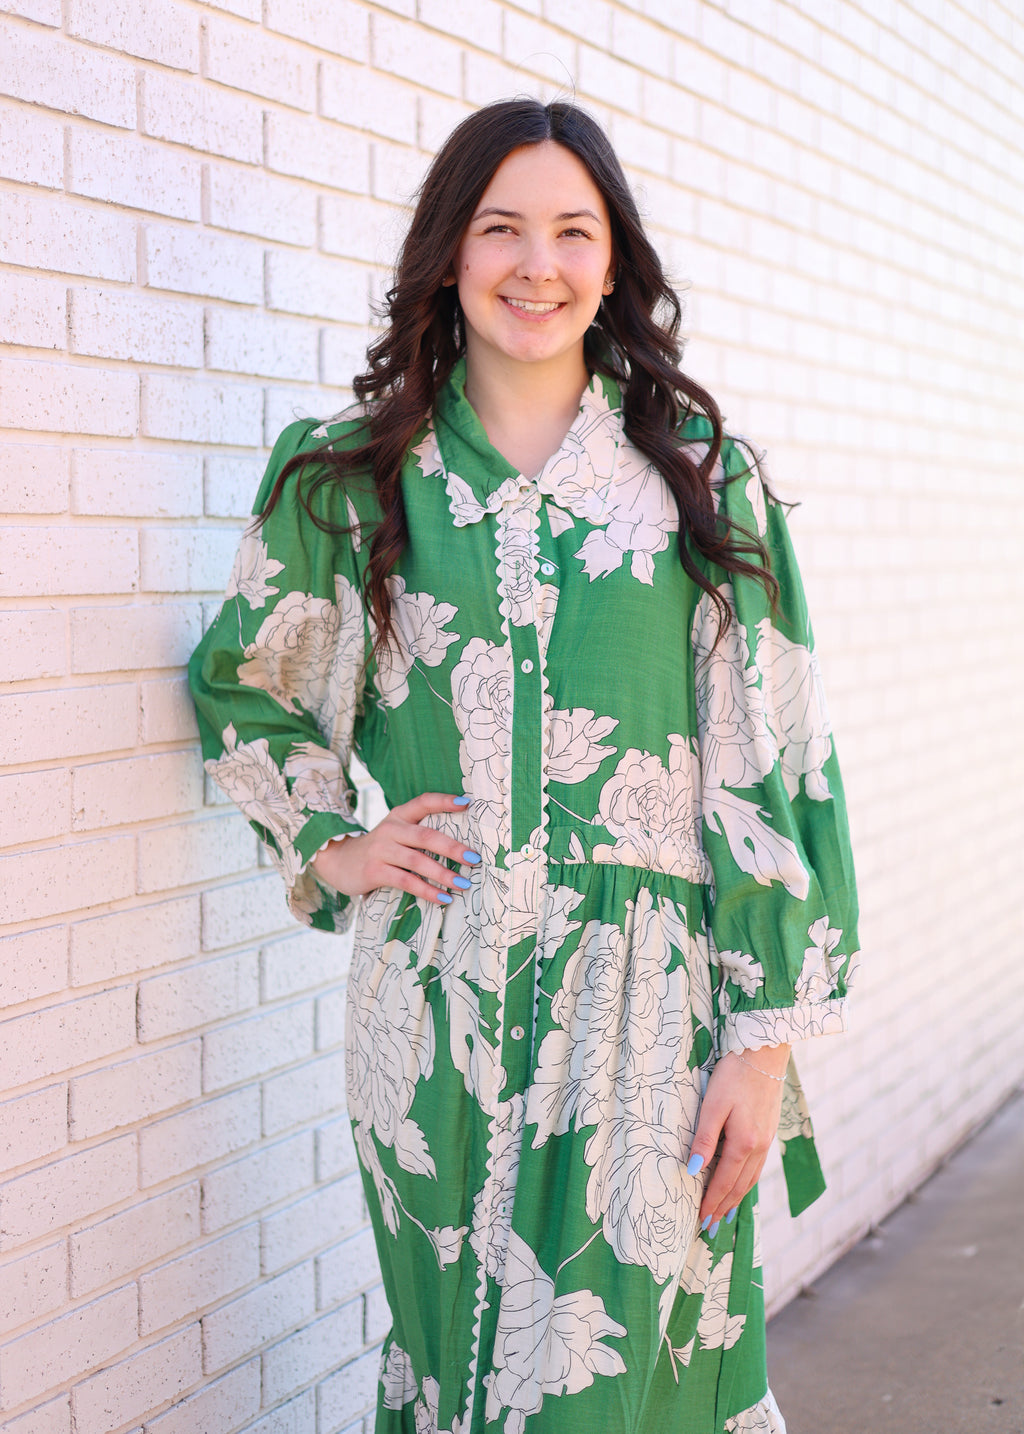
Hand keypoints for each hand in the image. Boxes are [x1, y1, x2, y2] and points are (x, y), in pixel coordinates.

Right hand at [309, 792, 477, 903]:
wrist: (338, 862)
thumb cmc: (380, 849)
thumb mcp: (396, 833)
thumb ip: (420, 834)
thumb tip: (463, 846)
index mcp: (399, 815)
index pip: (424, 802)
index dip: (445, 801)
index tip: (467, 804)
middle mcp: (390, 829)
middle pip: (426, 836)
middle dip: (453, 848)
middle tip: (474, 858)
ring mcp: (381, 850)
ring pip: (418, 861)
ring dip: (443, 874)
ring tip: (464, 884)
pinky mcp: (374, 871)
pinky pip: (406, 881)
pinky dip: (427, 891)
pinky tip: (444, 898)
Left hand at [688, 1045, 790, 1228]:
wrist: (764, 1052)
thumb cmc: (734, 1075)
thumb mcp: (713, 1105)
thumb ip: (704, 1140)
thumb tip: (692, 1171)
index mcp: (744, 1143)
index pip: (724, 1182)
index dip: (712, 1203)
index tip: (701, 1221)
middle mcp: (760, 1147)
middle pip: (740, 1186)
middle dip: (724, 1208)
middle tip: (710, 1226)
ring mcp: (767, 1140)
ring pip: (751, 1178)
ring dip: (737, 1198)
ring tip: (725, 1214)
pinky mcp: (769, 1130)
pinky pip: (758, 1166)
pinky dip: (748, 1181)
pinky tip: (742, 1183)